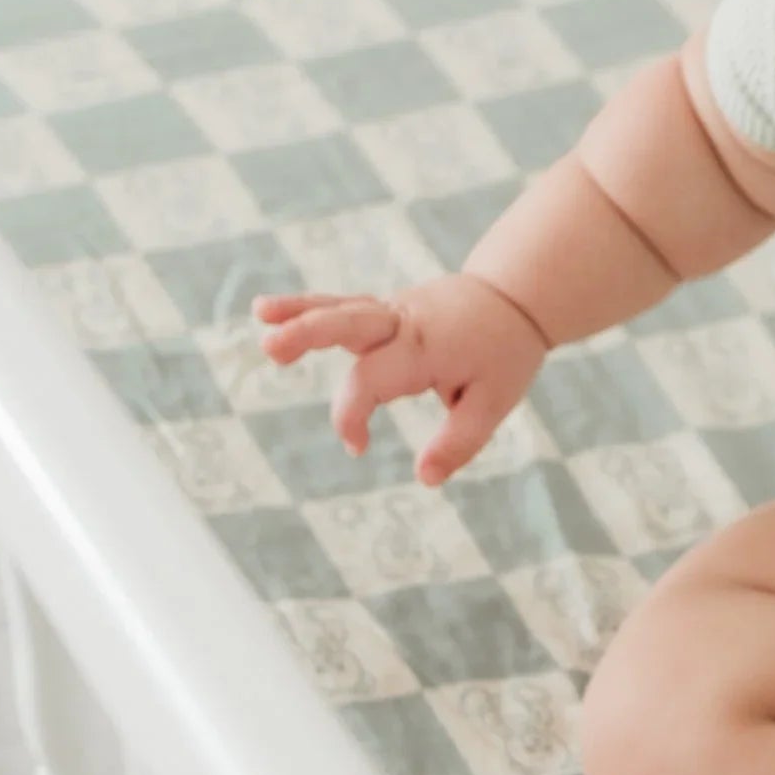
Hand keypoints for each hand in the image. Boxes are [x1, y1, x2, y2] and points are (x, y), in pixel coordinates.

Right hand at [253, 274, 546, 485]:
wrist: (514, 295)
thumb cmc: (503, 353)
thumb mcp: (495, 403)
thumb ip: (459, 442)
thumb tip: (425, 479)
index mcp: (426, 348)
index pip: (372, 381)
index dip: (353, 416)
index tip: (358, 448)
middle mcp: (403, 323)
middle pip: (350, 323)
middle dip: (310, 333)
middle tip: (272, 347)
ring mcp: (390, 310)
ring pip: (339, 307)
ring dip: (298, 312)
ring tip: (260, 314)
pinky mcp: (383, 309)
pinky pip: (341, 306)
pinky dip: (306, 307)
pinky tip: (266, 310)